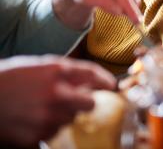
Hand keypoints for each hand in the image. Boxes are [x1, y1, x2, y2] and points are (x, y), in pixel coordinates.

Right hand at [0, 55, 114, 146]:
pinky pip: (52, 134)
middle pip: (89, 104)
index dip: (105, 80)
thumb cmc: (10, 78)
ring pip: (70, 120)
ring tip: (42, 108)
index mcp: (55, 71)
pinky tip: (33, 120)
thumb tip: (92, 81)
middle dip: (86, 102)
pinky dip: (46, 128)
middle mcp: (54, 94)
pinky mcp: (33, 136)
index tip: (111, 85)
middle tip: (77, 101)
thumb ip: (66, 72)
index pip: (92, 74)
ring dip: (63, 115)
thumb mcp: (39, 66)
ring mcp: (45, 117)